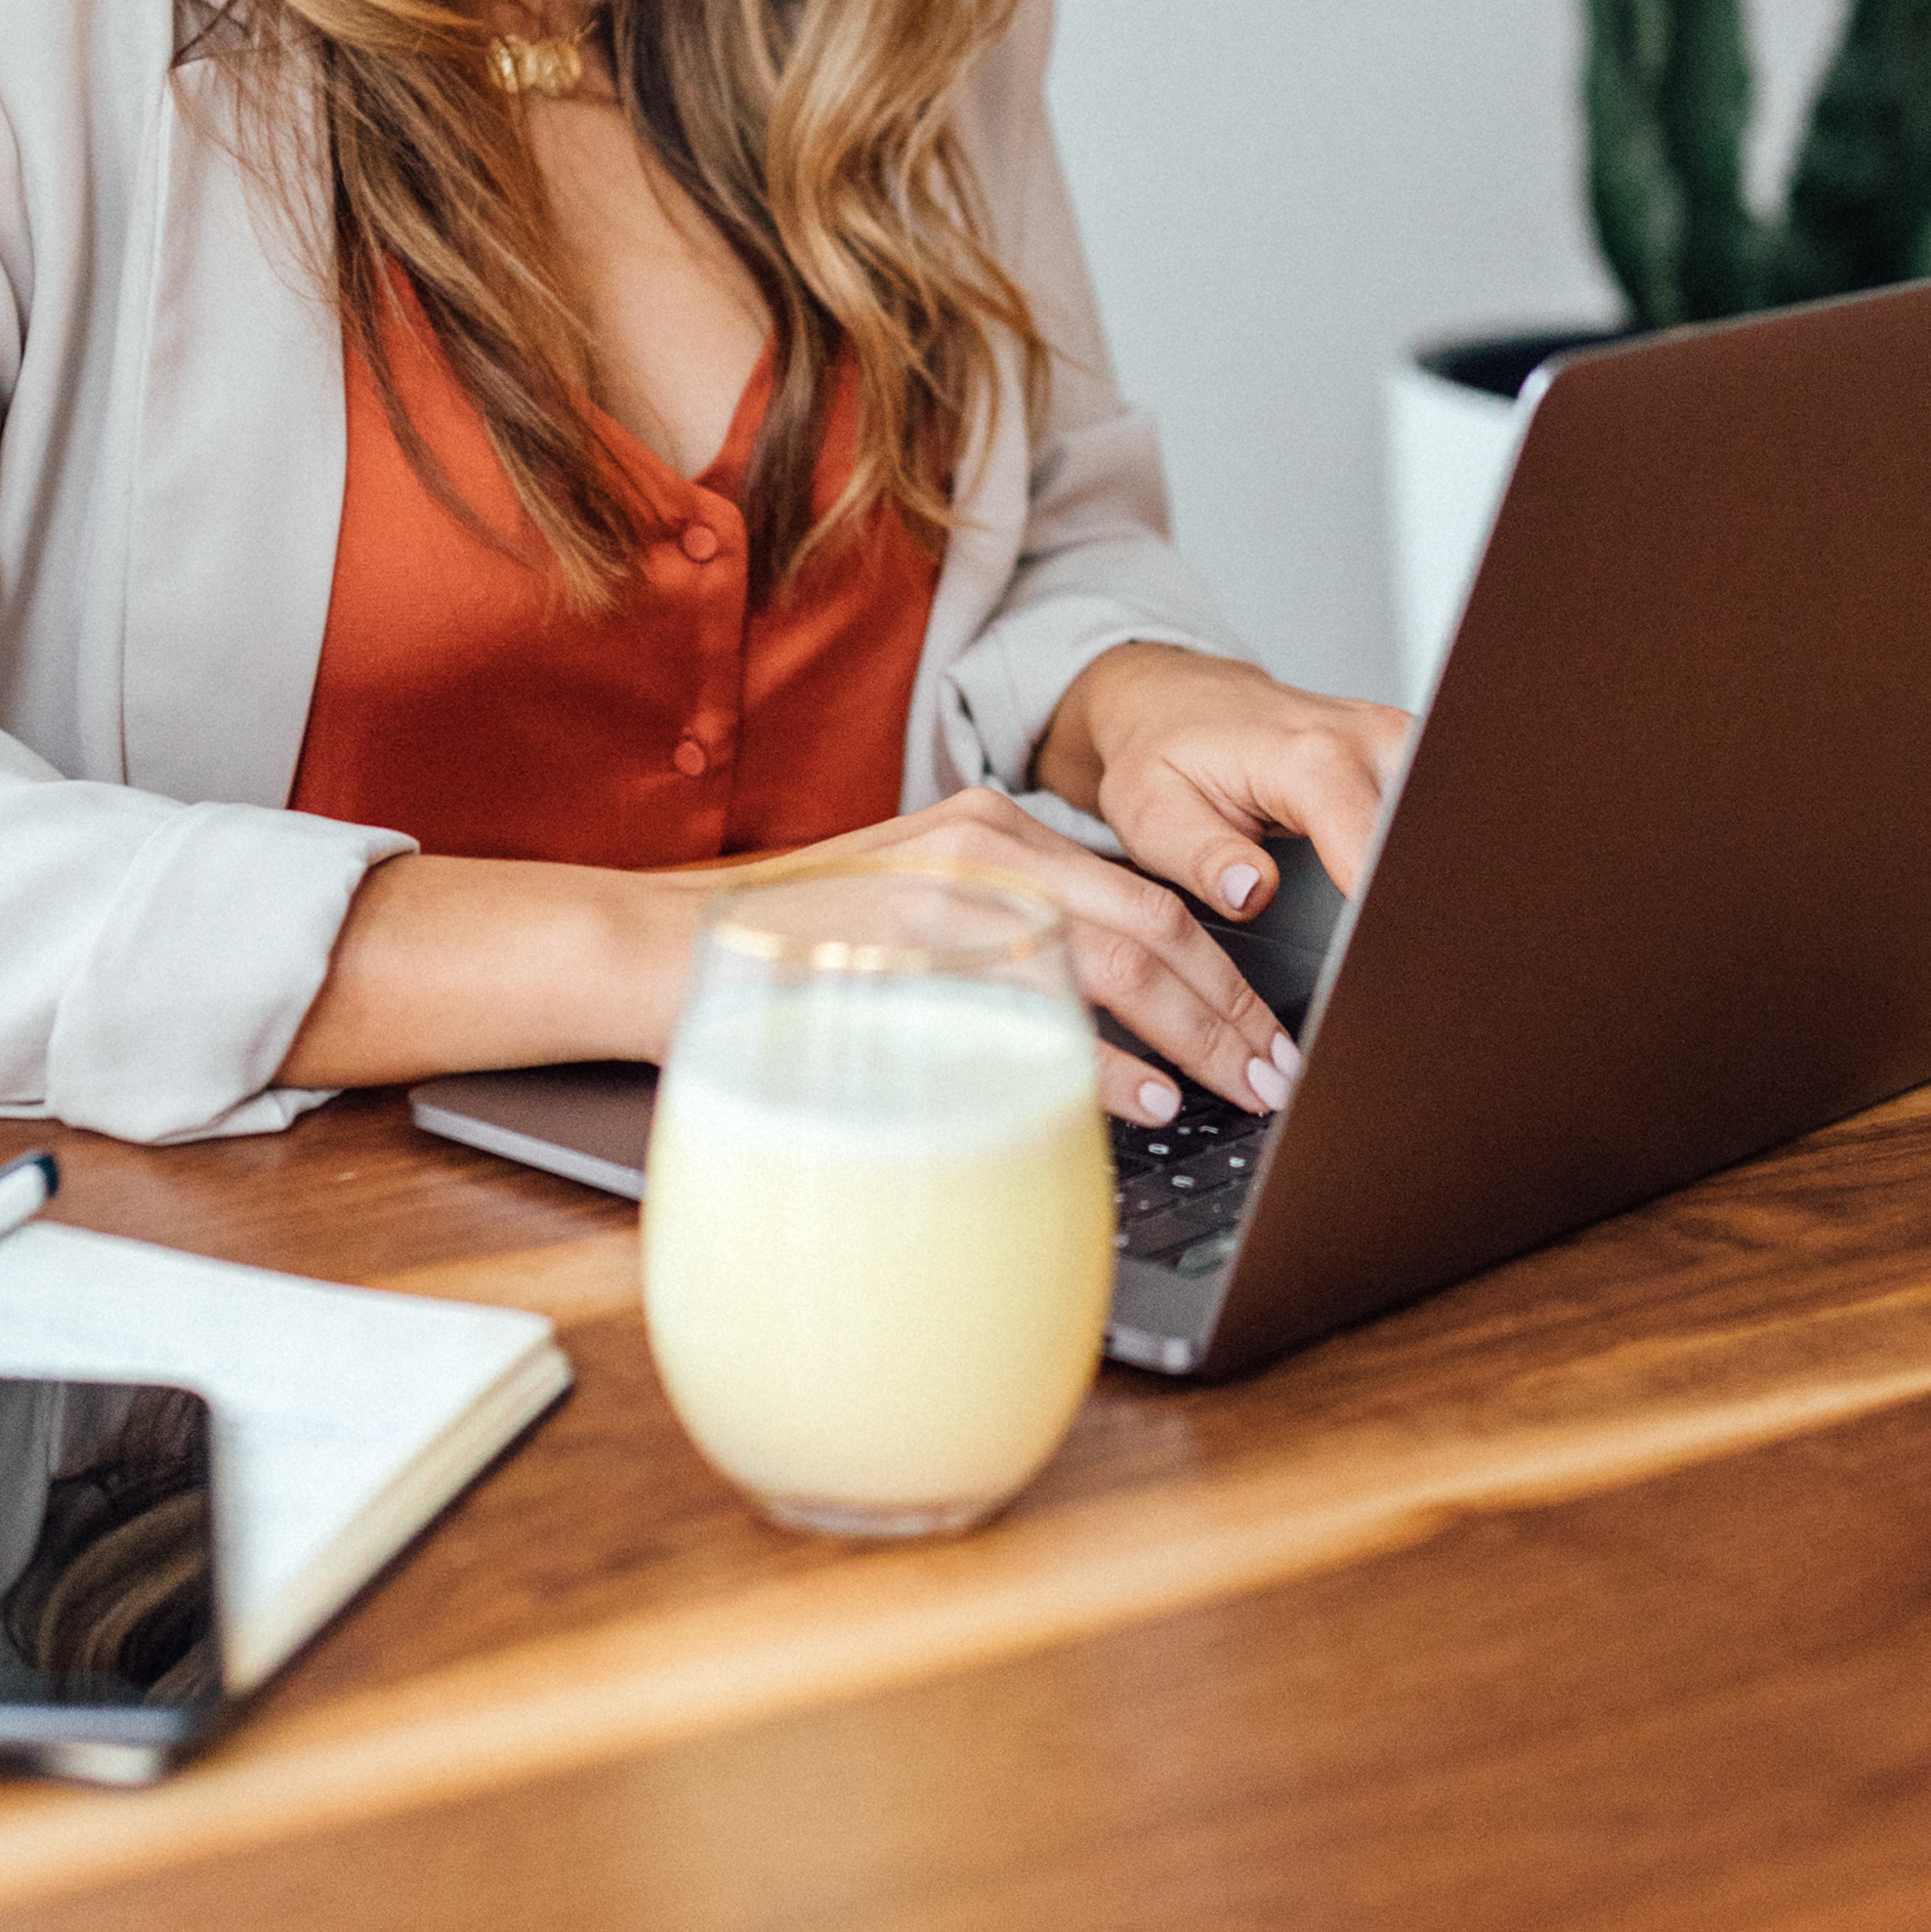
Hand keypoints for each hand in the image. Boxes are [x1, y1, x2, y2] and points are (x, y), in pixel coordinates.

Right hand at [735, 777, 1299, 1131]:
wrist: (649, 942)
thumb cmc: (791, 950)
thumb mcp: (915, 919)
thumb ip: (1004, 946)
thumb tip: (1109, 1028)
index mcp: (993, 831)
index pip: (1148, 895)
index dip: (1225, 969)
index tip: (1268, 1030)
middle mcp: (985, 845)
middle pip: (1156, 924)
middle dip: (1235, 1008)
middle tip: (1280, 1072)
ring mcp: (951, 894)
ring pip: (1118, 958)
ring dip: (1197, 1034)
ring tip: (1243, 1089)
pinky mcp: (914, 950)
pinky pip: (1038, 1007)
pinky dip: (1106, 1061)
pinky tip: (1146, 1100)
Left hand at [1036, 642, 1410, 1064]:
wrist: (1178, 702)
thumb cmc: (1163, 756)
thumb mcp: (1152, 812)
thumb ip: (1203, 857)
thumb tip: (1253, 893)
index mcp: (1313, 760)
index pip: (1375, 865)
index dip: (1374, 932)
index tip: (1367, 982)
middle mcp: (1372, 741)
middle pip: (1427, 851)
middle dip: (1415, 915)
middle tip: (1389, 973)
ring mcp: (1402, 742)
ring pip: (1447, 835)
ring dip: (1429, 888)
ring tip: (1399, 939)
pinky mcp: (1412, 752)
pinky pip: (1440, 814)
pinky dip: (1425, 859)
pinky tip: (1405, 896)